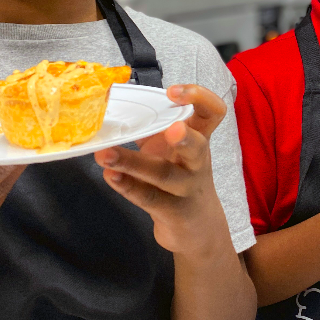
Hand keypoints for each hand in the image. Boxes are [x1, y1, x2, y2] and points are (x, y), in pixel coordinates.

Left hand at [95, 85, 231, 257]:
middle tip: (172, 129)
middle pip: (198, 147)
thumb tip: (110, 102)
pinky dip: (127, 186)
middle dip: (186, 138)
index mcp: (200, 138)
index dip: (199, 98)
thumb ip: (152, 126)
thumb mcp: (174, 147)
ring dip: (133, 164)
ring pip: (164, 175)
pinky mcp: (171, 211)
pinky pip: (148, 197)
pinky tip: (109, 175)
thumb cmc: (179, 176)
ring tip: (106, 155)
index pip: (212, 112)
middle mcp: (197, 162)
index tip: (173, 92)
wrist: (197, 227)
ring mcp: (186, 188)